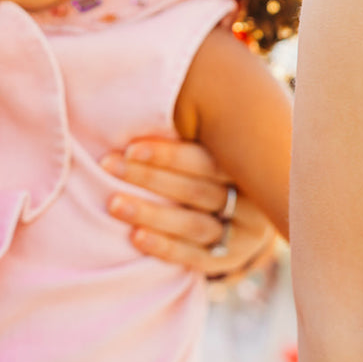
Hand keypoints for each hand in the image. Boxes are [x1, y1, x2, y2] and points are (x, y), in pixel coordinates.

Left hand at [101, 138, 276, 277]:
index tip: (130, 148)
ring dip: (152, 213)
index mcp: (252, 166)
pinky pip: (196, 256)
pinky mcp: (230, 259)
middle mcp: (253, 201)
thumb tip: (143, 102)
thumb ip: (195, 136)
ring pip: (195, 224)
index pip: (210, 161)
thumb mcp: (214, 148)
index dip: (171, 155)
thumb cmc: (210, 168)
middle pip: (200, 190)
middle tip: (109, 166)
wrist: (239, 214)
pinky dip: (165, 247)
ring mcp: (244, 233)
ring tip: (114, 204)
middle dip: (151, 178)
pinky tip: (136, 237)